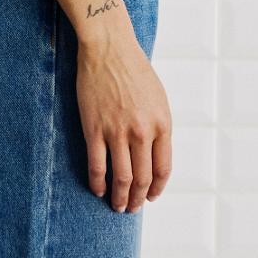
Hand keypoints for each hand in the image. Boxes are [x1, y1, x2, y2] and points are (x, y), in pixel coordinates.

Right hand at [76, 31, 171, 210]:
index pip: (162, 168)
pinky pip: (97, 165)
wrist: (109, 48)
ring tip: (117, 206)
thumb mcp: (158, 99)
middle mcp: (142, 131)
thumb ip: (158, 127)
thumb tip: (154, 154)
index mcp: (162, 124)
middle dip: (137, 198)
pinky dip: (98, 183)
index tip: (151, 197)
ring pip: (121, 177)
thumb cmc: (134, 70)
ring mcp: (117, 132)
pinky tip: (98, 190)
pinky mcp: (94, 129)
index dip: (156, 188)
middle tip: (132, 208)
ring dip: (119, 197)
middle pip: (142, 178)